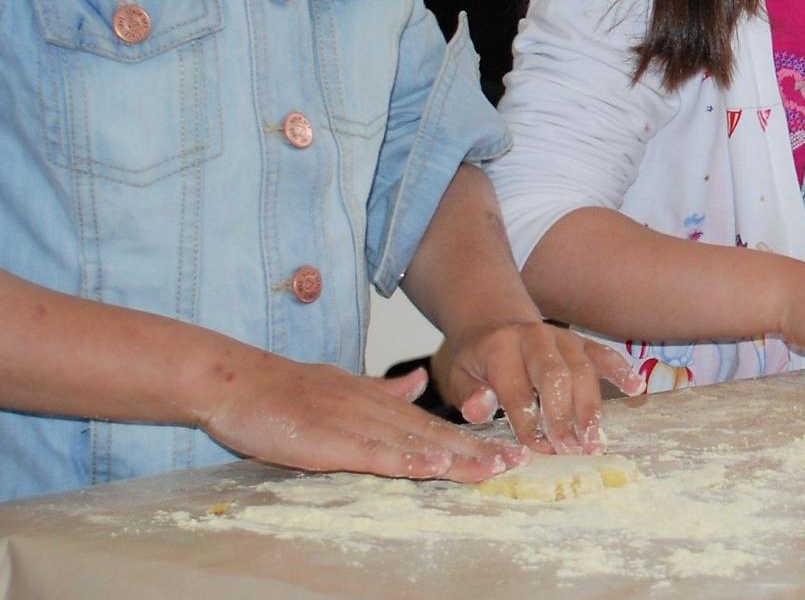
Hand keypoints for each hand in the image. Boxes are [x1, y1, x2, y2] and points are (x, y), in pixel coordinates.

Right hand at [194, 346, 527, 482]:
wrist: (239, 382)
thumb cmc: (286, 390)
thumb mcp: (345, 385)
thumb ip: (385, 390)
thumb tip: (419, 384)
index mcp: (379, 401)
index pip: (435, 425)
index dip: (473, 439)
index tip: (509, 450)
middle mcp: (376, 410)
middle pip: (437, 435)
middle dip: (479, 451)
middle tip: (518, 461)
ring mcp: (355, 424)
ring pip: (415, 443)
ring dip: (456, 457)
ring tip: (493, 468)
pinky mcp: (331, 440)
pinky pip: (374, 453)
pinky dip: (406, 460)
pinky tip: (434, 466)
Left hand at [430, 321, 643, 454]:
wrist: (495, 323)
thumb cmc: (478, 360)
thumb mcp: (459, 375)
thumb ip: (468, 395)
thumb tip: (480, 410)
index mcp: (501, 348)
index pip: (518, 389)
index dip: (529, 422)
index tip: (539, 450)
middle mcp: (536, 337)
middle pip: (557, 376)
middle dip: (565, 416)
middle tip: (571, 450)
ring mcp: (563, 338)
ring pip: (583, 370)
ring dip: (591, 408)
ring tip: (596, 442)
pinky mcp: (581, 342)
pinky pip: (604, 354)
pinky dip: (621, 370)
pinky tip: (636, 389)